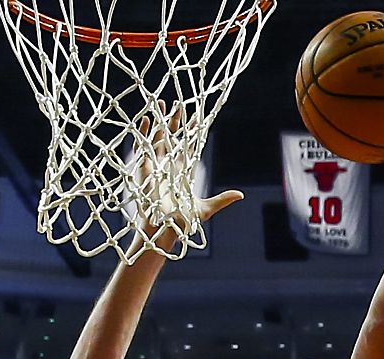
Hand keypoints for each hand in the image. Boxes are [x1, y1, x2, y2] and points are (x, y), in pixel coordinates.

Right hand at [136, 109, 242, 239]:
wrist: (163, 230)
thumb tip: (241, 194)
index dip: (192, 132)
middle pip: (173, 138)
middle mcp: (169, 166)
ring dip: (160, 121)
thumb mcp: (205, 209)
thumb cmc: (182, 223)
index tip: (198, 119)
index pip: (189, 147)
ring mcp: (156, 166)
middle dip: (176, 121)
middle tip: (179, 104)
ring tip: (162, 103)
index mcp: (183, 172)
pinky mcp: (144, 169)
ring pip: (158, 138)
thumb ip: (222, 200)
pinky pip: (142, 148)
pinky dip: (143, 134)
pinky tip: (146, 121)